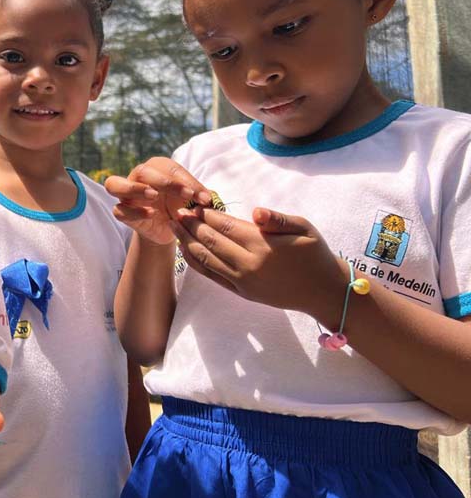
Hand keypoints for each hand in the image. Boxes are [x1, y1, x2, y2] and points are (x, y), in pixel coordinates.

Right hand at [105, 157, 212, 245]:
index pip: (169, 167)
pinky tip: (151, 214)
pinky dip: (133, 212)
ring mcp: (126, 195)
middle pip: (142, 171)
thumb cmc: (181, 207)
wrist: (170, 229)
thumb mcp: (194, 201)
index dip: (187, 180)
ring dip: (134, 188)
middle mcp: (138, 177)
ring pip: (114, 184)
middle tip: (187, 194)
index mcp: (157, 168)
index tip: (204, 197)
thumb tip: (211, 199)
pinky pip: (119, 210)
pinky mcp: (122, 212)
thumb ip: (202, 197)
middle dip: (165, 181)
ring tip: (154, 196)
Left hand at [170, 205, 346, 319]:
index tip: (193, 205)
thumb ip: (277, 219)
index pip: (225, 226)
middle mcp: (248, 264)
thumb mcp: (304, 228)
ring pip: (206, 259)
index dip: (206, 215)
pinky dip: (195, 262)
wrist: (323, 291)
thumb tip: (255, 212)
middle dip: (191, 225)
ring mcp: (243, 281)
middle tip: (176, 212)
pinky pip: (211, 275)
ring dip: (187, 242)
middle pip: (210, 241)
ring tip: (174, 228)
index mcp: (262, 245)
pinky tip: (186, 250)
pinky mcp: (241, 292)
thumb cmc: (314, 253)